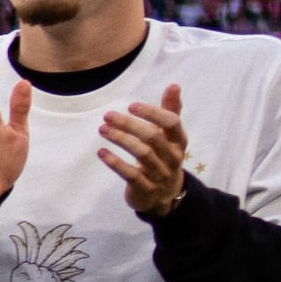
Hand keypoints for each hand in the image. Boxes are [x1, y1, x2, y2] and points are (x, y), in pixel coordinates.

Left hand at [97, 82, 191, 220]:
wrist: (165, 196)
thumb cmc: (164, 157)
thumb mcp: (170, 136)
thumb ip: (171, 111)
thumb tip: (174, 85)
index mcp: (179, 142)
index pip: (171, 123)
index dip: (153, 113)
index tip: (132, 105)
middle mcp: (173, 157)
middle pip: (153, 137)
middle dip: (130, 125)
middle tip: (108, 115)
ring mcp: (160, 174)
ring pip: (142, 154)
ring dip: (120, 139)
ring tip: (102, 129)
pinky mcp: (145, 189)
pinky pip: (131, 175)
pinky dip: (115, 163)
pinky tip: (101, 152)